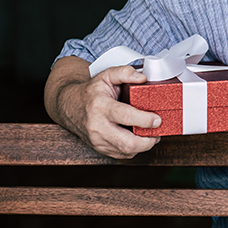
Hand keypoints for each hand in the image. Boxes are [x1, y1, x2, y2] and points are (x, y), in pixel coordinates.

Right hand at [45, 56, 161, 158]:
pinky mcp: (100, 148)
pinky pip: (122, 154)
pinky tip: (140, 138)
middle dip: (148, 140)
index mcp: (100, 106)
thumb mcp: (106, 75)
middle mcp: (97, 126)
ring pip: (126, 151)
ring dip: (144, 145)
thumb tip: (142, 77)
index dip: (145, 120)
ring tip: (152, 133)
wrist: (69, 106)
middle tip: (158, 130)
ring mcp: (97, 140)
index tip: (157, 119)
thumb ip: (125, 73)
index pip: (125, 116)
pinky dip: (135, 149)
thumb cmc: (91, 92)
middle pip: (127, 143)